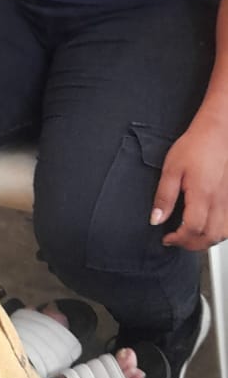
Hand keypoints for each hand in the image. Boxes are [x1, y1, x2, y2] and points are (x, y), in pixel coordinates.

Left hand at [151, 112, 227, 250]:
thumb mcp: (171, 169)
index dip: (178, 239)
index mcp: (202, 195)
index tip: (167, 237)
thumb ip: (164, 197)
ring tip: (191, 237)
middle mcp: (220, 201)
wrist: (218, 132)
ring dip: (206, 241)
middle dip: (190, 245)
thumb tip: (156, 219)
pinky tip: (209, 228)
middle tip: (177, 240)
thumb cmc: (196, 146)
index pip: (192, 230)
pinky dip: (219, 232)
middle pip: (209, 237)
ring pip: (223, 234)